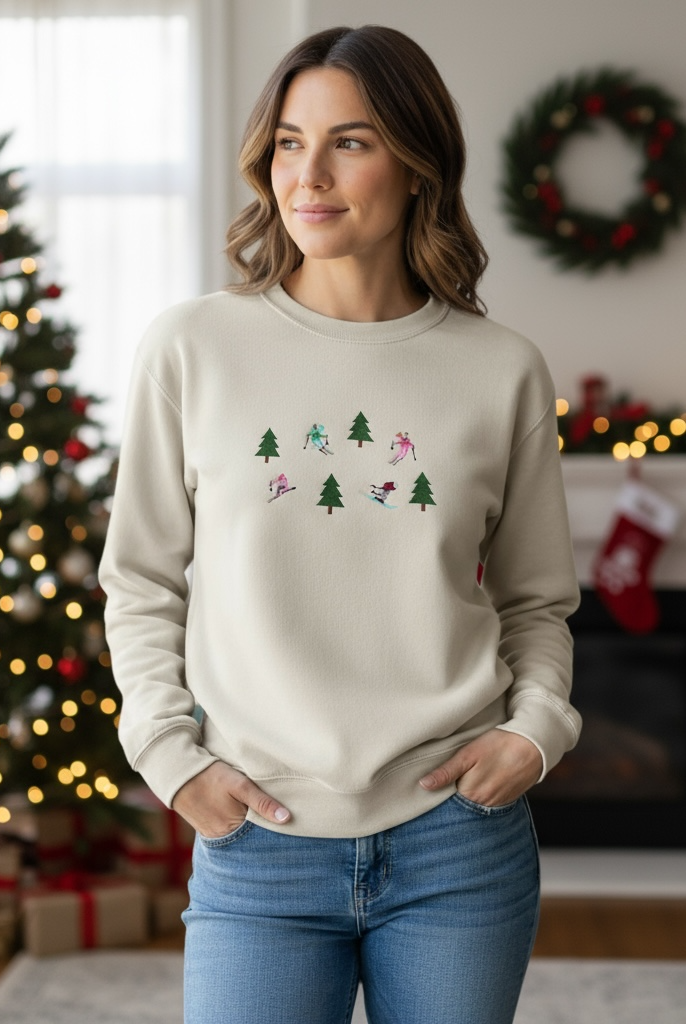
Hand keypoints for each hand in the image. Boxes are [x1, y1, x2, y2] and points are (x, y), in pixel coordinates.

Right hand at [171, 761, 290, 837]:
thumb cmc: (211, 776)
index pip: (262, 839)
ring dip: (252, 833)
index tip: (292, 829)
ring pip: (241, 839)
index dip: (276, 833)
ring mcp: (214, 836)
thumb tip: (286, 819)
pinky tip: (247, 823)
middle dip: (265, 836)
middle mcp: (222, 838)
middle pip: (251, 841)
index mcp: (232, 830)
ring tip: (267, 826)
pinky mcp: (208, 830)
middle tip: (282, 830)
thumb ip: (262, 802)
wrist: (179, 773)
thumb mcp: (239, 785)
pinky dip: (240, 830)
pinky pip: (230, 835)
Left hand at [418, 729, 542, 806]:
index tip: (429, 788)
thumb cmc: (498, 745)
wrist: (533, 745)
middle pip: (460, 805)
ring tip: (464, 781)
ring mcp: (497, 804)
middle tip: (445, 784)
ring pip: (475, 804)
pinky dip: (482, 795)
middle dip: (451, 798)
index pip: (446, 802)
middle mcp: (484, 804)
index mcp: (471, 794)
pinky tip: (481, 783)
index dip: (438, 794)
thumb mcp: (468, 754)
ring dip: (467, 797)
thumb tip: (423, 785)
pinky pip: (489, 802)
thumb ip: (446, 772)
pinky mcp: (507, 799)